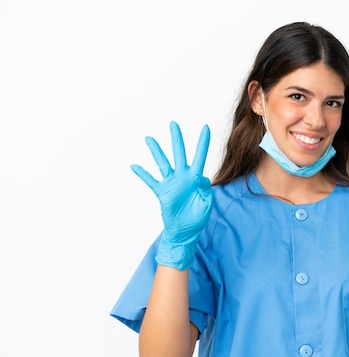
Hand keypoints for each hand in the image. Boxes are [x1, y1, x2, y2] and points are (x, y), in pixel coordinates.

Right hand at [131, 121, 212, 269]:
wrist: (185, 232)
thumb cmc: (197, 218)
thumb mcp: (206, 203)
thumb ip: (205, 189)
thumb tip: (202, 177)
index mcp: (196, 178)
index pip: (200, 156)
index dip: (203, 143)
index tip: (205, 127)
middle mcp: (183, 177)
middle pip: (179, 153)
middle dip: (177, 139)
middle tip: (173, 123)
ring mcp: (171, 183)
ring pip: (163, 163)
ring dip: (156, 151)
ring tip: (149, 138)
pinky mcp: (162, 192)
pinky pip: (151, 181)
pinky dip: (143, 174)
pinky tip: (134, 166)